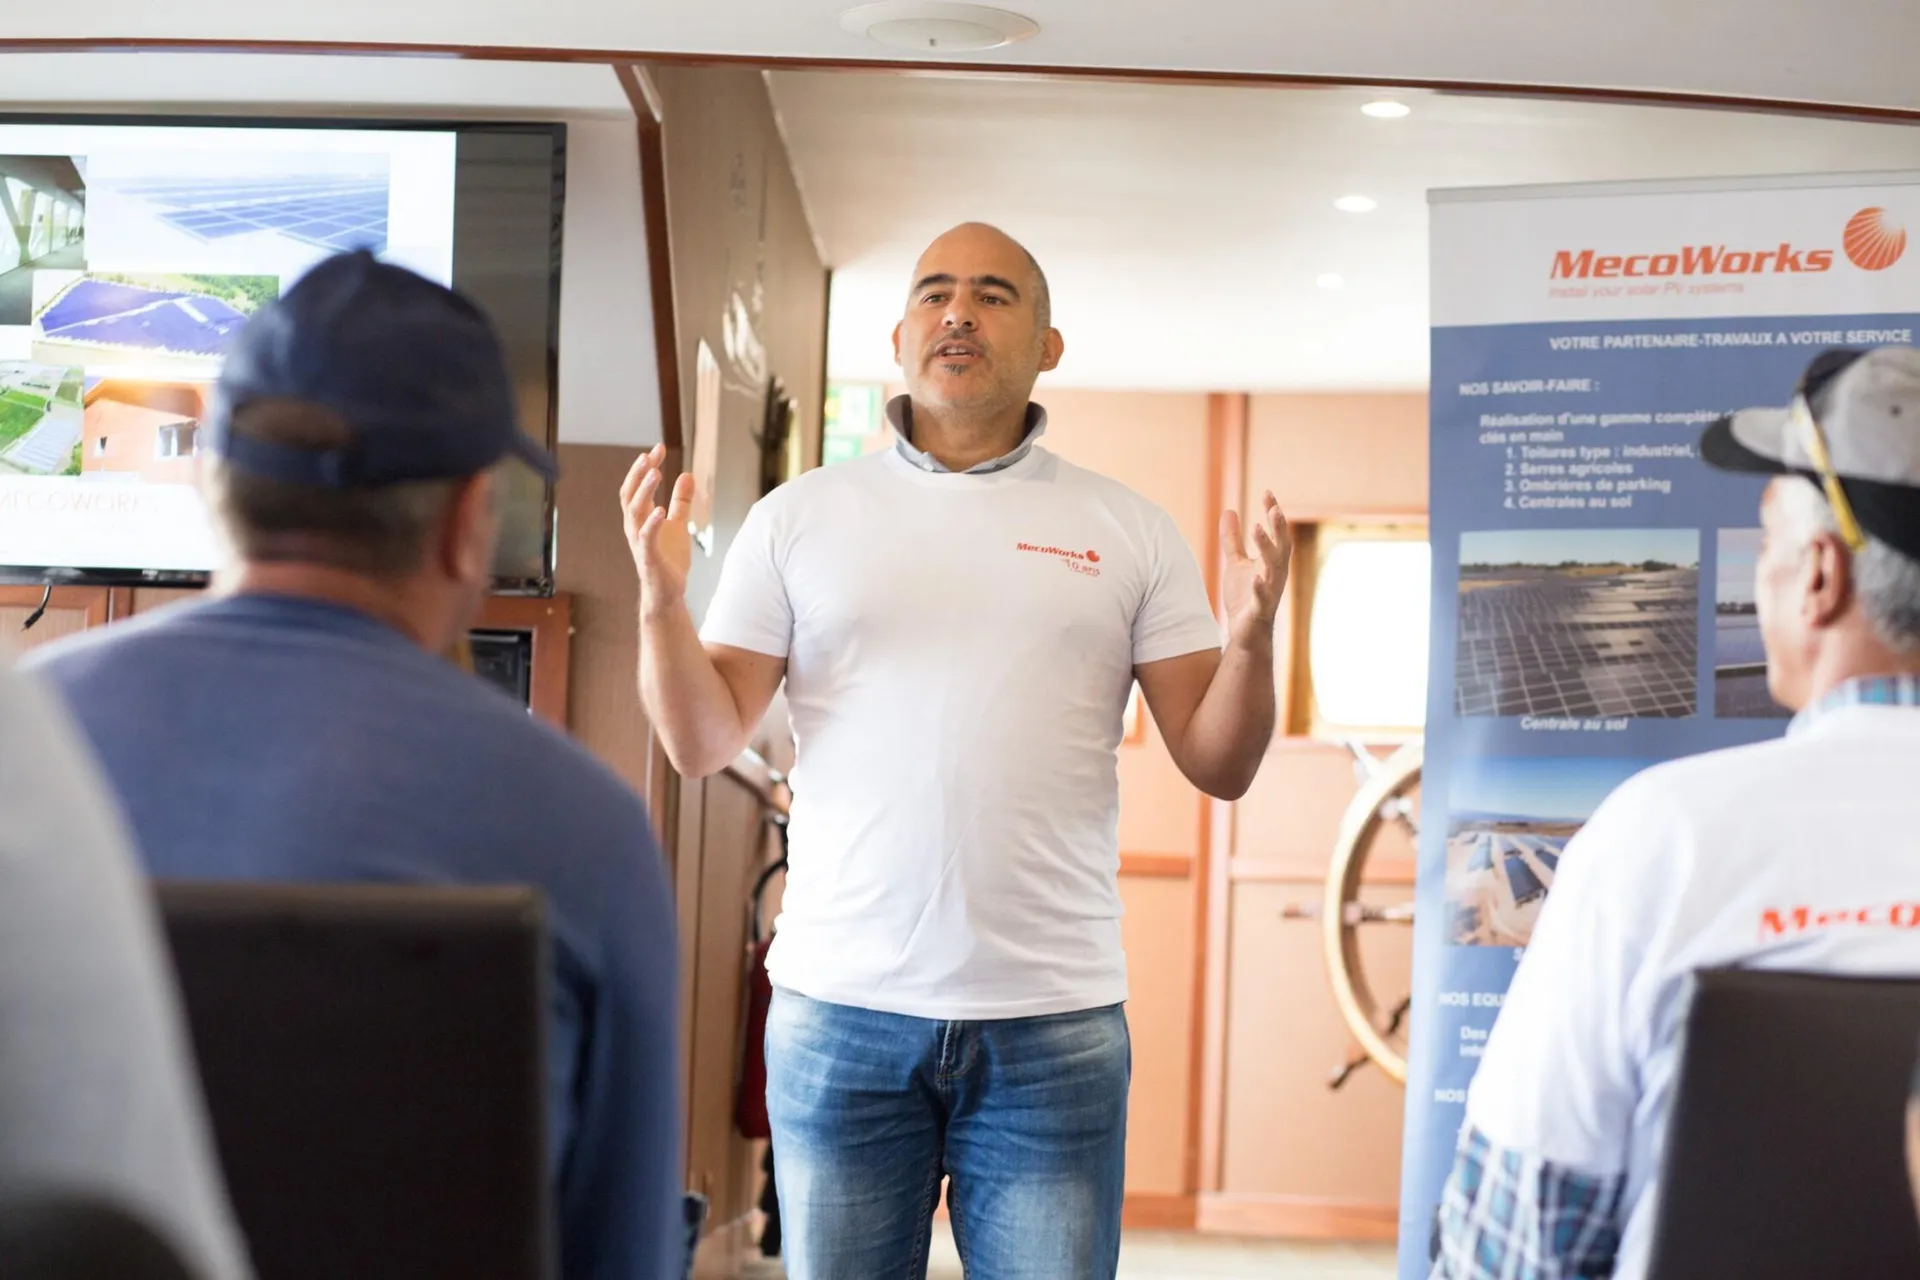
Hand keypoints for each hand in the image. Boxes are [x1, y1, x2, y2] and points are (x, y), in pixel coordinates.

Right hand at [620, 443, 694, 614]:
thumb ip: (681, 501)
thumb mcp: (679, 525)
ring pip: (634, 512)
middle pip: (629, 495)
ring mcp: (639, 542)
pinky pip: (646, 538)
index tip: (658, 448)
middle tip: (649, 455)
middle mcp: (635, 527)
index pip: (638, 486)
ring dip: (644, 492)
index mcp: (641, 518)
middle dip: (638, 474)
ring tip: (656, 473)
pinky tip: (661, 510)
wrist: (667, 593)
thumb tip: (688, 474)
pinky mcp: (648, 558)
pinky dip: (652, 523)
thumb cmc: (669, 559)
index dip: (646, 466)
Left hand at [1220, 491, 1291, 645]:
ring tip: (1257, 528)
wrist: (1245, 632)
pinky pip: (1262, 597)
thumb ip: (1233, 539)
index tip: (1267, 493)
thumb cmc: (1244, 596)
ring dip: (1266, 548)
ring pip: (1272, 567)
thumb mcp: (1236, 563)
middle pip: (1281, 547)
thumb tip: (1230, 510)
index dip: (1273, 513)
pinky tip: (1255, 576)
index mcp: (1272, 561)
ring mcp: (1270, 591)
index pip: (1276, 533)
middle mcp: (1276, 574)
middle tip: (1274, 508)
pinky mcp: (1259, 609)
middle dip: (1278, 527)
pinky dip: (1260, 587)